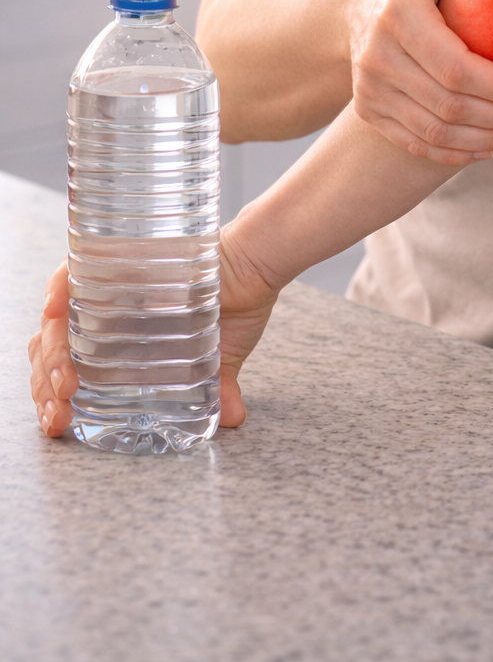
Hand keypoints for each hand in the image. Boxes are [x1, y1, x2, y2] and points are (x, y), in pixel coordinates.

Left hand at [28, 226, 280, 437]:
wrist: (257, 267)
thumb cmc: (238, 304)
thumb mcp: (221, 357)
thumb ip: (217, 387)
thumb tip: (231, 418)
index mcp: (123, 334)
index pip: (68, 366)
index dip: (52, 397)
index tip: (60, 423)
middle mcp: (109, 308)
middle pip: (51, 347)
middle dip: (46, 385)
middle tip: (60, 410)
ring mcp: (109, 282)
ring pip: (54, 319)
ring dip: (50, 353)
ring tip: (62, 382)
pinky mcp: (117, 257)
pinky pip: (70, 271)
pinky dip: (56, 292)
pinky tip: (53, 317)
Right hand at [343, 0, 492, 165]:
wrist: (352, 4)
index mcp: (398, 15)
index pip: (456, 69)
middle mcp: (376, 57)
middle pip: (449, 107)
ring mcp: (369, 89)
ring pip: (435, 133)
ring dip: (488, 137)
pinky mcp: (368, 112)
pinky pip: (418, 144)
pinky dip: (458, 152)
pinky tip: (492, 143)